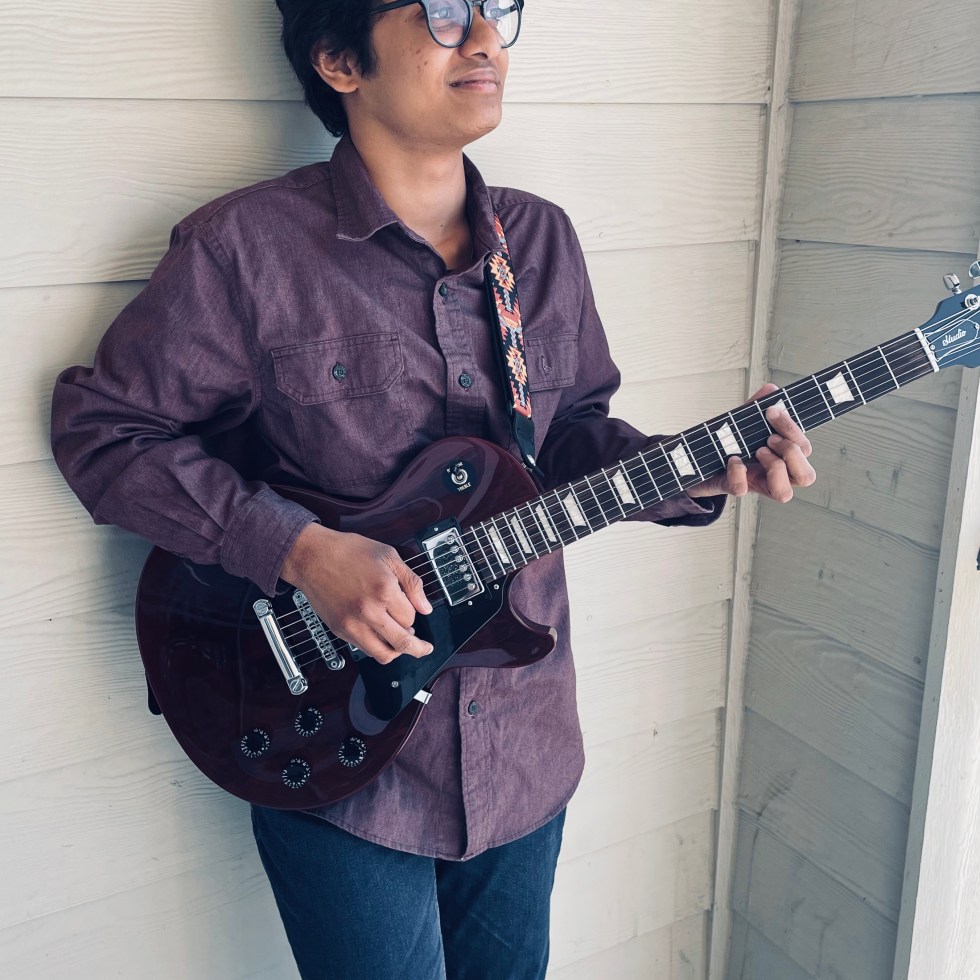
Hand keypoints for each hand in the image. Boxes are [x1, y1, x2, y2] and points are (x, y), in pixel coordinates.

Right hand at [280, 524, 433, 664]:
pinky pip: (364, 649)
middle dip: (418, 648)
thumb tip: (425, 607)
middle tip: (425, 648)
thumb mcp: (388, 556)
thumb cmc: (348, 551)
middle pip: (402, 643)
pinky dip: (377, 648)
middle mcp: (369, 612)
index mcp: (384, 590)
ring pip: (383, 654)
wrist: (311, 556)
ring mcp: (352, 624)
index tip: (413, 609)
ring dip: (397, 652)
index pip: (411, 617)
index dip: (415, 613)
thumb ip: (411, 582)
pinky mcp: (340, 630)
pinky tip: (381, 637)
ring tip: (403, 645)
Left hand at [688, 383, 815, 501]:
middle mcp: (775, 474)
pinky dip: (738, 472)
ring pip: (784, 494)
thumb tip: (771, 389)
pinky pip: (742, 489)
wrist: (698, 461)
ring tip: (757, 451)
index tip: (772, 411)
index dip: (793, 430)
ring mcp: (755, 484)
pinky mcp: (732, 488)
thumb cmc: (729, 443)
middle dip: (791, 452)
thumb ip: (757, 407)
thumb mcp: (744, 423)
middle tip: (769, 439)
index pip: (805, 449)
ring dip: (775, 468)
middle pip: (807, 477)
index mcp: (783, 456)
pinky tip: (732, 459)